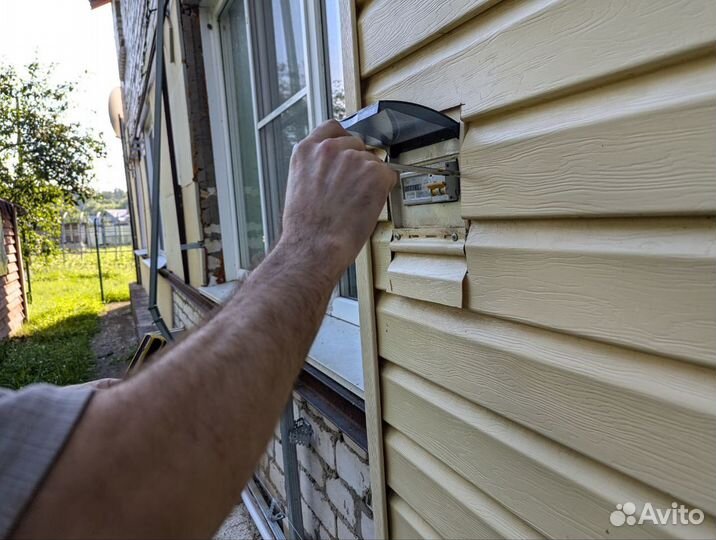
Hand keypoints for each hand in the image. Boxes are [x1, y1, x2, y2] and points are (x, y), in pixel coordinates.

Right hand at [281, 119, 396, 278]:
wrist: (314, 246)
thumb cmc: (305, 228)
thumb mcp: (299, 186)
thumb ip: (317, 169)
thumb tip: (334, 171)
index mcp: (306, 150)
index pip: (332, 128)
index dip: (342, 142)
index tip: (346, 152)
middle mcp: (330, 148)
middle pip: (356, 143)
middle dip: (357, 164)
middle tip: (352, 189)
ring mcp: (353, 158)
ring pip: (372, 160)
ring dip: (369, 178)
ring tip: (356, 202)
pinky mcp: (375, 172)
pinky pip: (389, 174)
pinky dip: (383, 189)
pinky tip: (368, 204)